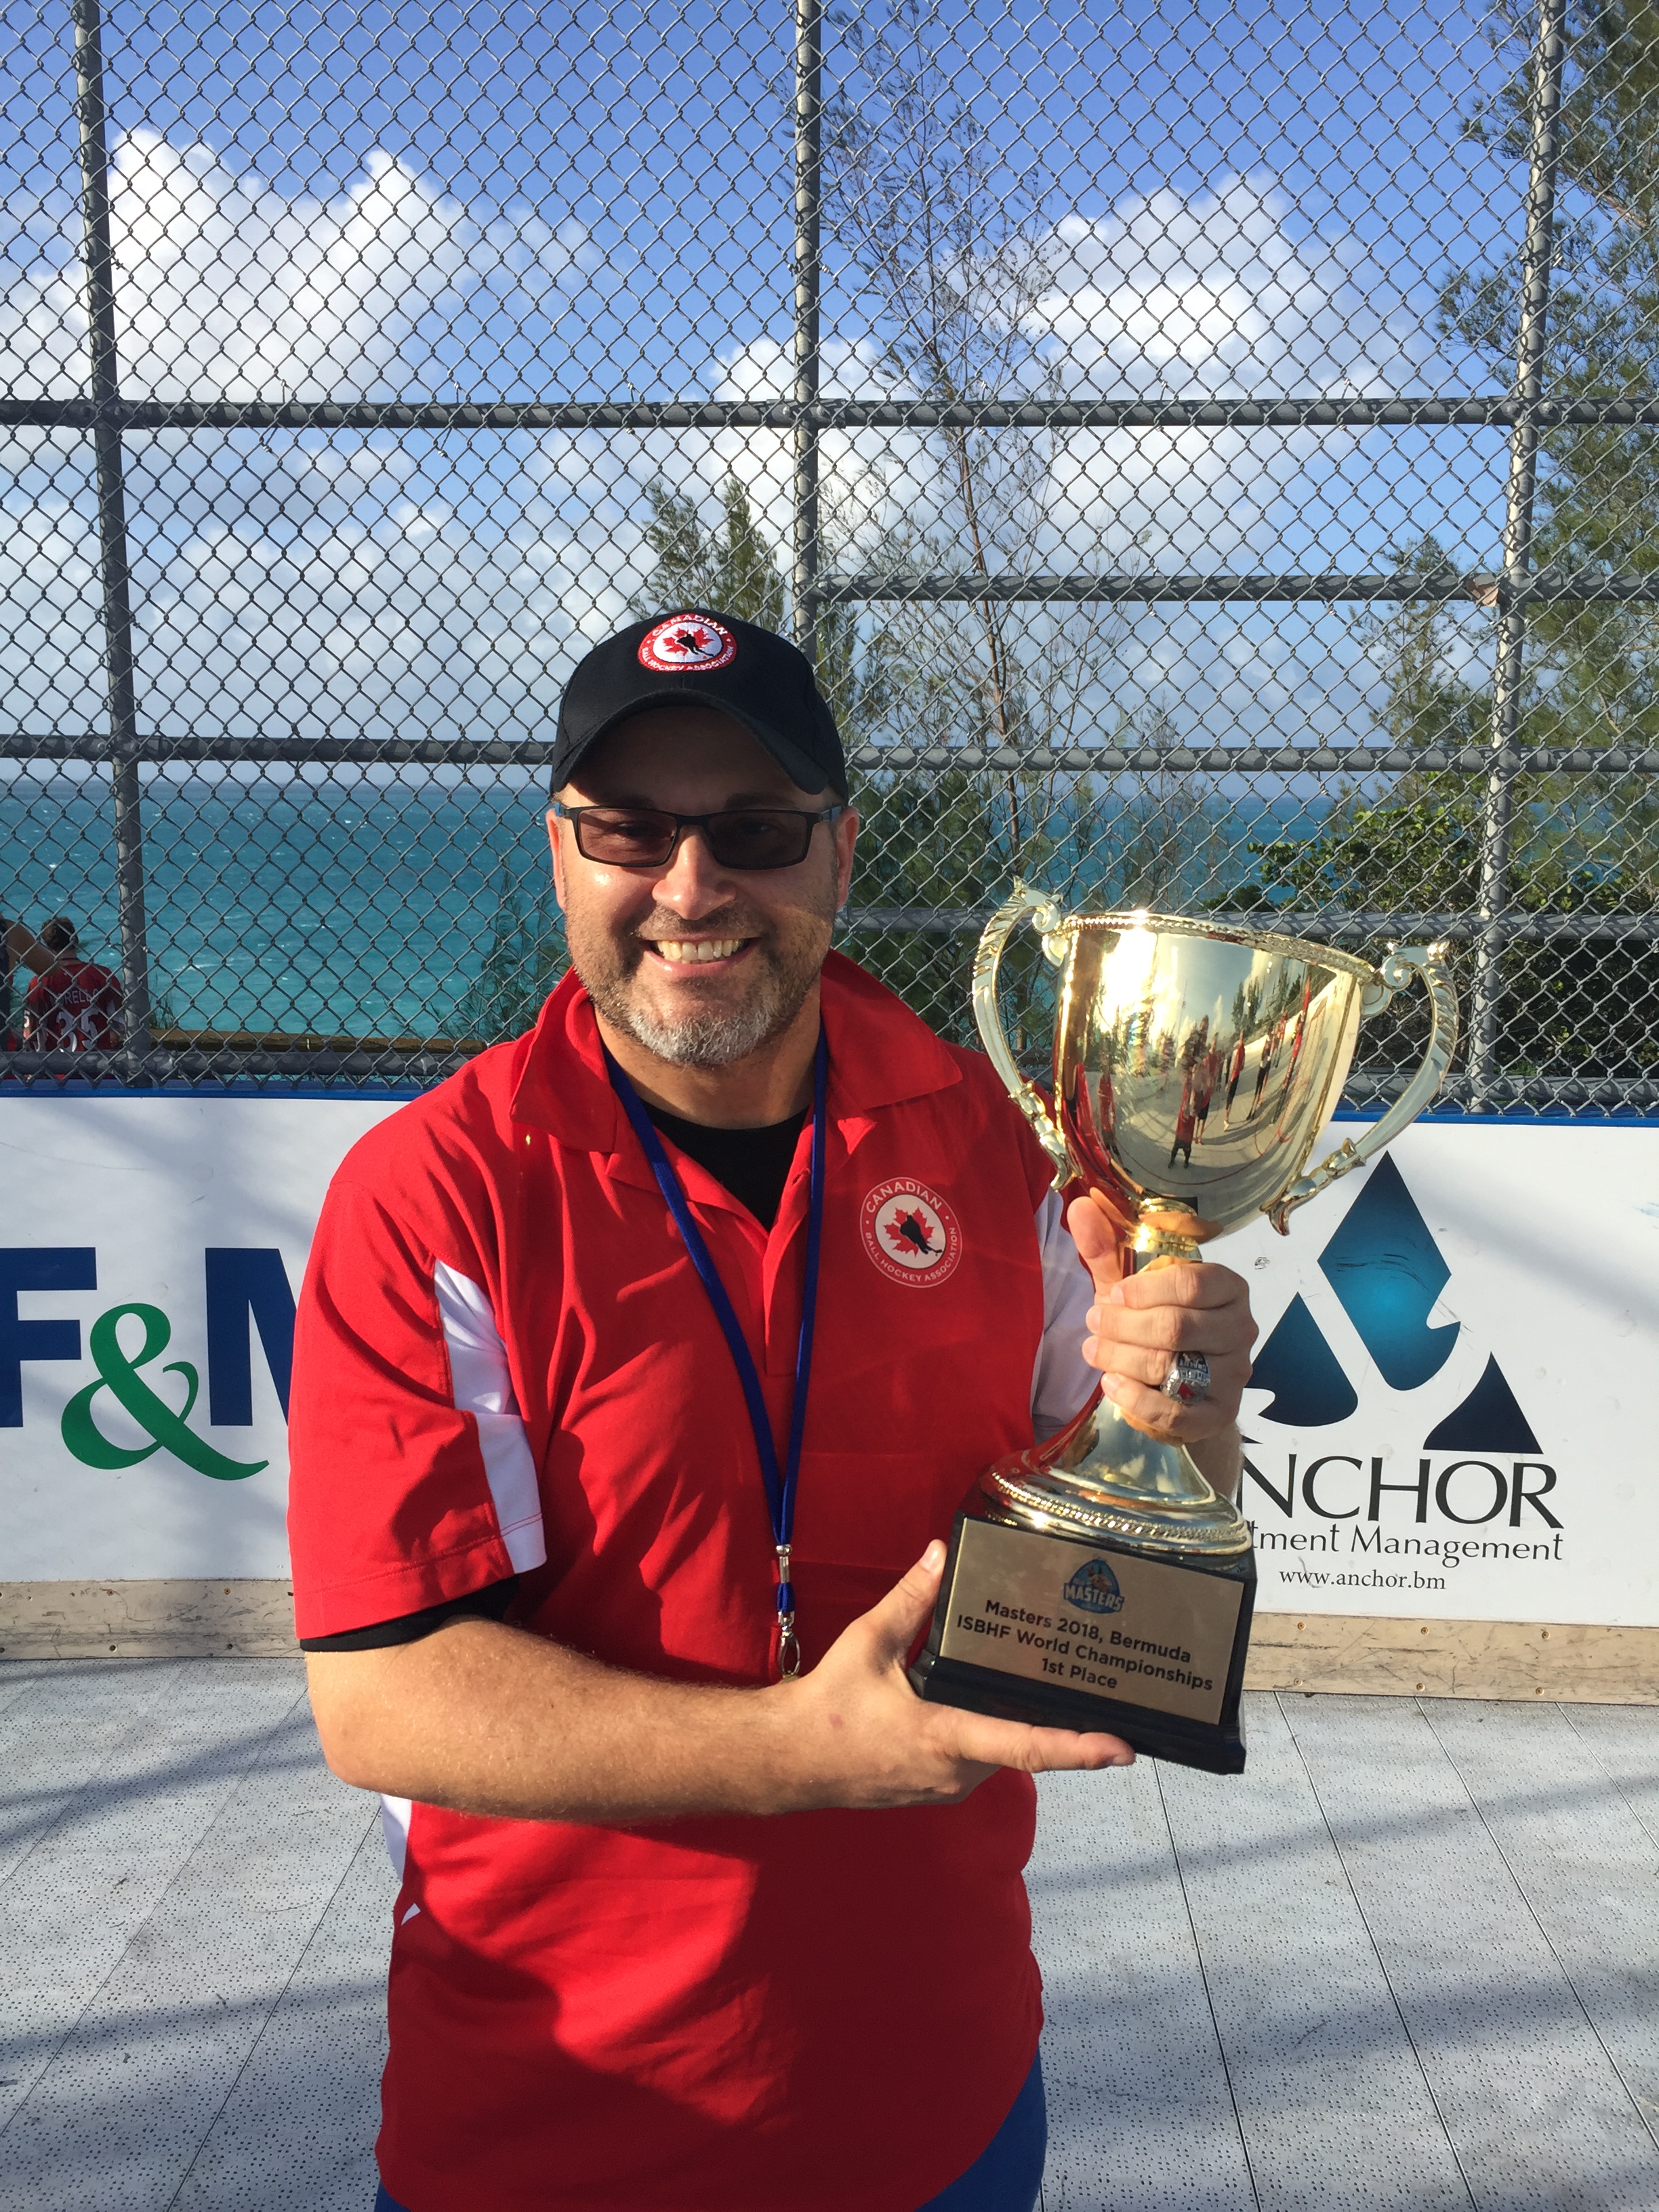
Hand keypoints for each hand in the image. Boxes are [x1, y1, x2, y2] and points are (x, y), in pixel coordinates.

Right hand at [776, 1540, 1132, 1810]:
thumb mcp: (868, 1642)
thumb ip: (911, 1599)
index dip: (1077, 1749)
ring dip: (1010, 1726)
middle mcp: (953, 1774)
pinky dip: (985, 1737)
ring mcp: (944, 1789)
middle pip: (1019, 1747)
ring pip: (997, 1755)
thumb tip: (941, 1555)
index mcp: (944, 1737)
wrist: (788, 1760)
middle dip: (1048, 1722)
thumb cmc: (827, 1706)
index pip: (1024, 1745)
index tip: (1120, 1750)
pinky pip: (974, 1763)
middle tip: (1088, 1695)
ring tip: (1030, 1689)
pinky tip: (980, 1707)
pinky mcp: (933, 1791)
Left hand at [1067, 1194, 1256, 1445]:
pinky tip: (1111, 1384)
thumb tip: (1080, 1205)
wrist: (1180, 1387)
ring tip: (1094, 1351)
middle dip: (1122, 1326)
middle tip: (1092, 1324)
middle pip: (1177, 1327)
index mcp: (1227, 1287)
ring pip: (1172, 1367)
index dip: (1144, 1290)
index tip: (1111, 1295)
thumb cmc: (1155, 1324)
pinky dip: (1135, 1399)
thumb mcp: (1130, 1287)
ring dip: (1121, 1359)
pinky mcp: (1220, 1413)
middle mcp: (1240, 1328)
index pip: (1192, 1283)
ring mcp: (1234, 1374)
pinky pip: (1176, 1412)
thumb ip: (1106, 1249)